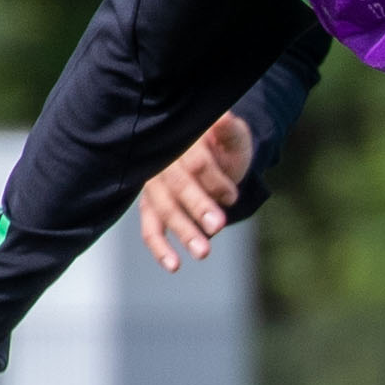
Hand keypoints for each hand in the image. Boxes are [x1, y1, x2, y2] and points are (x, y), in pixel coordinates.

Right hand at [134, 112, 256, 270]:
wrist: (218, 156)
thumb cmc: (227, 146)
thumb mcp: (234, 135)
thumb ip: (229, 131)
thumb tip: (225, 118)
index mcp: (181, 140)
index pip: (195, 162)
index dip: (214, 180)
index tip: (232, 196)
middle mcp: (162, 161)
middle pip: (177, 186)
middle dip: (198, 207)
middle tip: (218, 226)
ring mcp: (153, 184)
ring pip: (164, 209)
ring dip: (183, 231)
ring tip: (204, 252)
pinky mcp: (151, 205)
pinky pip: (150, 228)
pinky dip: (160, 248)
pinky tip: (174, 265)